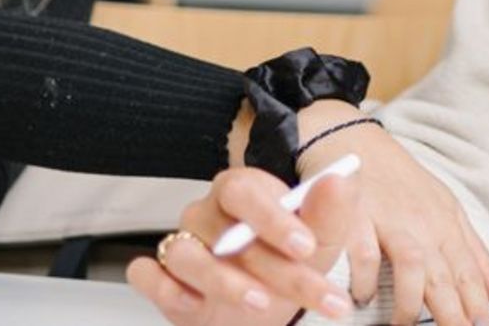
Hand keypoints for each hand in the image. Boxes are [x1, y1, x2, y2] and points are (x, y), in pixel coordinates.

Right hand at [129, 165, 360, 324]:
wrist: (267, 311)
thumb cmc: (289, 263)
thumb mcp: (322, 240)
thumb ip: (331, 209)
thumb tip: (341, 177)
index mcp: (243, 192)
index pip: (247, 190)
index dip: (275, 218)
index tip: (307, 246)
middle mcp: (208, 215)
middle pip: (224, 230)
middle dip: (270, 264)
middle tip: (308, 290)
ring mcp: (182, 245)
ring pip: (185, 254)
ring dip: (224, 281)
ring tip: (262, 304)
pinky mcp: (162, 278)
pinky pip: (146, 275)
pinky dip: (164, 287)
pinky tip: (194, 303)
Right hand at [296, 105, 488, 325]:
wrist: (351, 135)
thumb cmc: (396, 176)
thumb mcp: (443, 206)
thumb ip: (471, 250)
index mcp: (444, 221)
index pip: (467, 269)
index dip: (476, 302)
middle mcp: (420, 221)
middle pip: (444, 273)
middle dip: (453, 312)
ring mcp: (388, 218)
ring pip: (412, 265)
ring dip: (410, 302)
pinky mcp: (354, 215)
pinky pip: (363, 252)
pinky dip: (364, 278)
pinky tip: (363, 298)